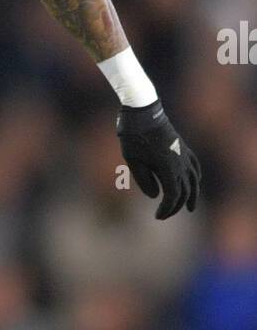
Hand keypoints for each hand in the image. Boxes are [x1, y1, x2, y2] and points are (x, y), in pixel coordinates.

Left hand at [116, 99, 200, 219]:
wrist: (143, 113)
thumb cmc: (134, 136)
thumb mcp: (133, 161)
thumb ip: (144, 180)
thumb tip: (155, 196)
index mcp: (168, 168)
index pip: (173, 195)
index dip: (167, 208)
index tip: (157, 216)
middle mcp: (180, 162)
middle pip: (184, 191)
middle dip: (175, 206)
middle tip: (163, 215)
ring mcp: (183, 154)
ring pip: (193, 180)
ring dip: (192, 195)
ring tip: (190, 208)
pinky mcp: (183, 147)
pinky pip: (194, 165)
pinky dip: (195, 176)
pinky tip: (195, 181)